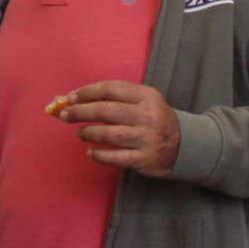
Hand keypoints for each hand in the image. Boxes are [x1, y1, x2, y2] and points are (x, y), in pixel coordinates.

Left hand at [57, 80, 180, 177]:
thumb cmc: (151, 118)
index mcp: (147, 96)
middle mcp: (148, 116)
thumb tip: (72, 98)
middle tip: (65, 115)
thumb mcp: (142, 101)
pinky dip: (99, 155)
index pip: (111, 89)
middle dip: (80, 112)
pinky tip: (90, 152)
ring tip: (79, 133)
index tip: (70, 97)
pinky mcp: (145, 159)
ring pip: (109, 134)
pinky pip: (116, 158)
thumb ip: (113, 98)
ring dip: (88, 133)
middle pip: (106, 111)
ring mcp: (147, 138)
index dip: (87, 92)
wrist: (183, 144)